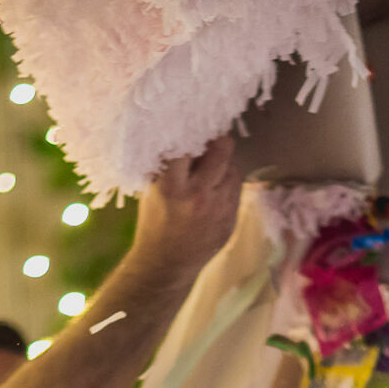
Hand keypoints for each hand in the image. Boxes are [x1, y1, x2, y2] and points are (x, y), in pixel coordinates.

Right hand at [128, 134, 242, 276]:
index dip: (193, 128)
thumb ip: (168, 163)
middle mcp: (199, 196)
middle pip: (223, 149)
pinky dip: (227, 182)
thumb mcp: (152, 189)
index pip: (189, 142)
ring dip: (224, 162)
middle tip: (210, 136)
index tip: (193, 121)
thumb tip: (183, 129)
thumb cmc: (155, 221)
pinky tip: (214, 188)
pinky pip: (236, 188)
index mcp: (172, 187)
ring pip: (234, 167)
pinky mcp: (232, 219)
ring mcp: (219, 209)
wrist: (166, 266)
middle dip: (217, 139)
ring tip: (209, 168)